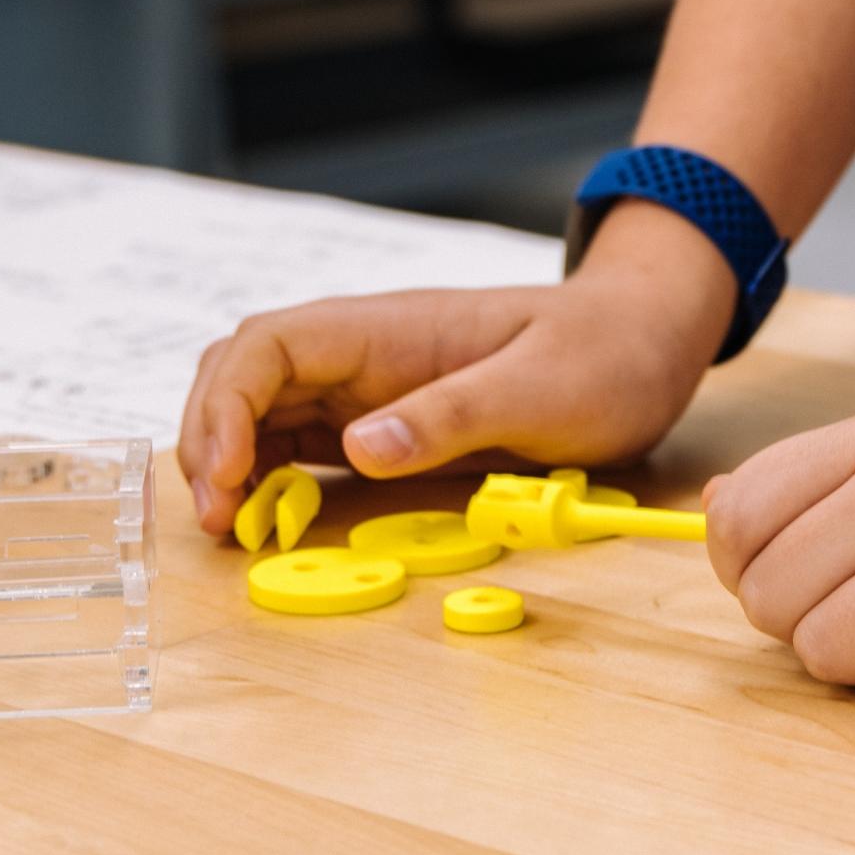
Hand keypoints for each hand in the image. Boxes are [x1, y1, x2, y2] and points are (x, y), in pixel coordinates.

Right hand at [180, 203, 732, 534]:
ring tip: (227, 527)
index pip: (268, 347)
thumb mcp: (539, 390)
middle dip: (209, 440)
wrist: (645, 339)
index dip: (228, 408)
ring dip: (229, 462)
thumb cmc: (603, 353)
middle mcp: (364, 352)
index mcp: (389, 328)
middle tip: (215, 521)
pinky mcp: (385, 421)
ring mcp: (369, 385)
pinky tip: (265, 516)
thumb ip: (450, 415)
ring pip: (261, 410)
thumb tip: (359, 447)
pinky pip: (302, 441)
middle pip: (242, 376)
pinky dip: (268, 476)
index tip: (230, 478)